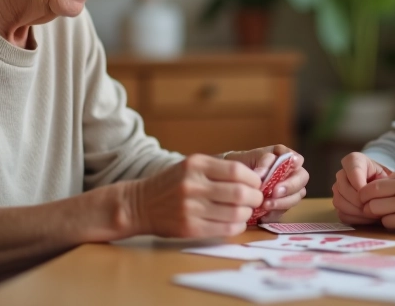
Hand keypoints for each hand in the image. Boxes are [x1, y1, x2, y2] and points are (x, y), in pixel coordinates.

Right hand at [129, 154, 263, 237]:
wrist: (139, 204)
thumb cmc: (171, 184)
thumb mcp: (190, 166)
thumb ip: (218, 169)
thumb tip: (254, 178)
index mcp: (195, 165)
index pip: (237, 171)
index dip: (253, 179)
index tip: (256, 183)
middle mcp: (193, 185)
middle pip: (240, 193)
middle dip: (255, 197)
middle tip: (256, 199)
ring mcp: (191, 208)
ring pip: (236, 213)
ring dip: (247, 213)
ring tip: (245, 211)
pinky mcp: (189, 228)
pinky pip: (225, 229)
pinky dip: (236, 226)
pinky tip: (235, 223)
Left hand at [223, 145, 308, 221]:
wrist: (233, 178)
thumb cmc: (246, 163)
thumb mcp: (253, 157)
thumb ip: (263, 161)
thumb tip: (263, 174)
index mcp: (286, 159)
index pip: (298, 160)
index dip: (297, 163)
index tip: (290, 167)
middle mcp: (291, 176)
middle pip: (300, 182)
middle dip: (289, 188)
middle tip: (275, 192)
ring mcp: (288, 193)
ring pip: (294, 199)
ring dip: (281, 203)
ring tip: (265, 205)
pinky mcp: (280, 207)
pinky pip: (282, 213)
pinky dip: (273, 214)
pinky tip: (263, 215)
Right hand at [331, 152, 391, 224]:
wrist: (384, 190)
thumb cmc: (386, 181)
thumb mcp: (387, 177)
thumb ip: (381, 183)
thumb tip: (373, 199)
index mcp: (353, 160)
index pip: (352, 170)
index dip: (361, 185)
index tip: (372, 193)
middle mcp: (342, 174)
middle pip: (343, 188)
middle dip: (359, 200)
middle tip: (374, 207)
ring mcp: (338, 190)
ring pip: (340, 201)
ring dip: (357, 211)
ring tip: (372, 214)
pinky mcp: (338, 205)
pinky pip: (342, 214)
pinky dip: (355, 219)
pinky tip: (367, 218)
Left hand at [358, 165, 394, 236]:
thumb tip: (384, 185)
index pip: (379, 180)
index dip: (372, 190)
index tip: (372, 198)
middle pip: (371, 192)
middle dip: (366, 201)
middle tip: (367, 208)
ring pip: (375, 208)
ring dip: (377, 214)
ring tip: (384, 216)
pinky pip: (388, 222)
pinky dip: (389, 223)